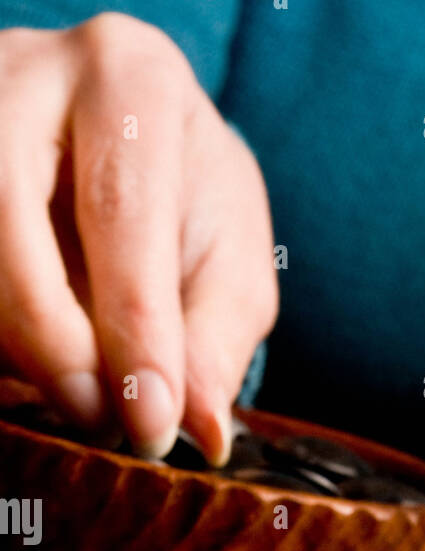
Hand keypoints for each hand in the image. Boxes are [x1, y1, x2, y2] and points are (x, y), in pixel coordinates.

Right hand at [0, 13, 277, 462]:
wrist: (121, 152)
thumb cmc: (185, 205)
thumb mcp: (228, 262)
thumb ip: (216, 340)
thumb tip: (202, 429)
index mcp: (128, 79)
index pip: (121, 210)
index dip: (135, 329)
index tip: (152, 424)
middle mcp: (28, 71)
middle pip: (6, 213)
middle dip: (54, 341)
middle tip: (99, 419)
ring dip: (16, 346)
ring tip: (80, 398)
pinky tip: (36, 367)